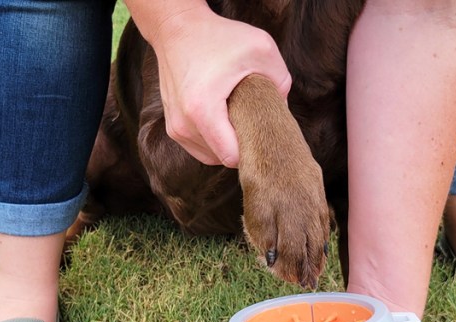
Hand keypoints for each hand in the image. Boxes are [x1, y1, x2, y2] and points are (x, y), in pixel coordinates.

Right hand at [149, 6, 290, 166]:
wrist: (176, 28)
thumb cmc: (216, 37)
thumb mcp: (261, 49)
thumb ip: (281, 82)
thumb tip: (282, 110)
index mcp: (202, 110)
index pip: (233, 157)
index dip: (253, 148)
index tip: (264, 130)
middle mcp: (183, 125)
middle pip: (224, 159)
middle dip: (242, 143)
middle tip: (254, 119)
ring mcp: (175, 128)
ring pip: (212, 156)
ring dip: (228, 143)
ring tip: (238, 116)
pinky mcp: (173, 127)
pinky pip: (201, 148)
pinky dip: (215, 140)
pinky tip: (226, 120)